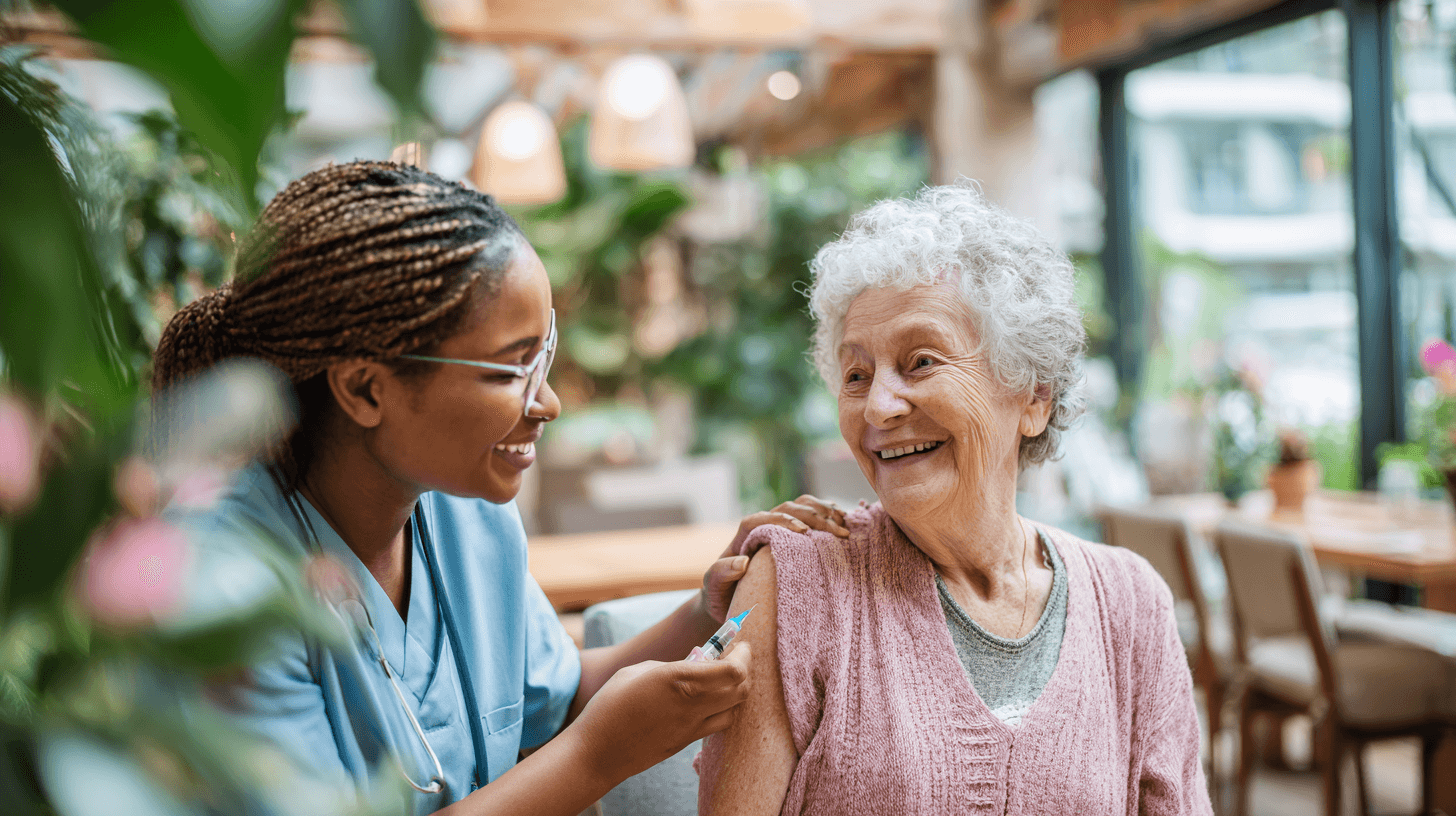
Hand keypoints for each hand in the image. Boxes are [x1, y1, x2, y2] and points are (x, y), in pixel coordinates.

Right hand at [566, 642, 750, 786]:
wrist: (597, 751)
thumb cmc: (610, 704)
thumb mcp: (638, 671)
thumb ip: (670, 667)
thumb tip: (692, 665)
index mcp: (678, 679)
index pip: (732, 669)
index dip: (743, 655)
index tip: (740, 644)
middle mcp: (691, 704)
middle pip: (741, 688)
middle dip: (746, 669)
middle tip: (736, 657)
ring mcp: (691, 727)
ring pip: (735, 708)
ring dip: (737, 691)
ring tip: (725, 679)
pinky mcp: (687, 742)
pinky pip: (719, 724)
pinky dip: (725, 709)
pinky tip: (712, 701)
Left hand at [699, 495, 848, 621]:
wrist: (731, 601)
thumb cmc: (722, 594)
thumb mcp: (713, 586)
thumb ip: (720, 573)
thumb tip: (742, 561)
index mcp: (744, 535)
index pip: (761, 519)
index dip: (782, 521)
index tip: (803, 532)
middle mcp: (764, 527)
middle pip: (788, 508)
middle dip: (813, 516)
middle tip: (838, 532)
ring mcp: (781, 530)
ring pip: (802, 507)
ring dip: (825, 512)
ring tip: (845, 526)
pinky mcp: (795, 538)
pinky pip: (813, 518)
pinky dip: (830, 517)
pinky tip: (847, 525)